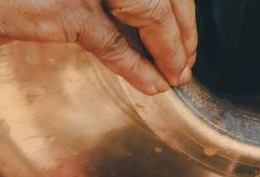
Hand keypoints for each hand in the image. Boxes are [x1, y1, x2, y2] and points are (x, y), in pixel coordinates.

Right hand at [0, 0, 197, 94]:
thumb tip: (150, 25)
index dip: (180, 7)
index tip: (187, 33)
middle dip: (181, 29)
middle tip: (187, 60)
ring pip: (151, 13)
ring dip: (169, 50)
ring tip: (176, 75)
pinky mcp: (72, 9)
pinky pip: (116, 43)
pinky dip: (139, 68)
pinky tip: (154, 85)